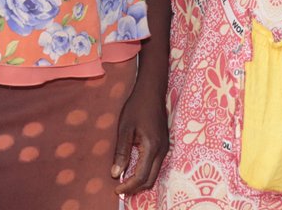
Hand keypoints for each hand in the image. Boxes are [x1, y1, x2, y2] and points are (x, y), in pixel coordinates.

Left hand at [112, 72, 168, 193]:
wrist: (152, 90)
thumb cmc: (136, 106)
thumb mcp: (125, 128)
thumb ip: (121, 152)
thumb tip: (115, 174)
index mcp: (152, 147)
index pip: (142, 176)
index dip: (129, 186)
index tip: (116, 189)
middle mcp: (162, 150)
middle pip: (151, 179)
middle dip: (135, 187)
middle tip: (120, 188)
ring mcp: (166, 147)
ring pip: (155, 174)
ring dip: (140, 180)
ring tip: (124, 180)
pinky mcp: (164, 144)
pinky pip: (156, 165)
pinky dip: (145, 172)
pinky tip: (133, 168)